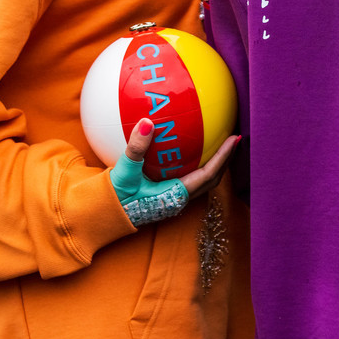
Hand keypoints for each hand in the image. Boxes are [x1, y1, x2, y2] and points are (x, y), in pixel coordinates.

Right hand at [111, 119, 240, 224]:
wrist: (104, 215)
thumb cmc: (115, 198)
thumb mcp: (124, 172)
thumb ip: (136, 149)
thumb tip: (146, 122)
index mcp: (176, 195)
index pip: (208, 175)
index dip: (223, 157)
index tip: (234, 139)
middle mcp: (179, 198)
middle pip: (212, 178)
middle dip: (225, 159)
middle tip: (234, 138)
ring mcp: (174, 198)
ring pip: (202, 179)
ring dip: (214, 162)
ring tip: (219, 142)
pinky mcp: (167, 195)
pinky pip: (188, 176)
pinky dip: (196, 162)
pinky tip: (190, 148)